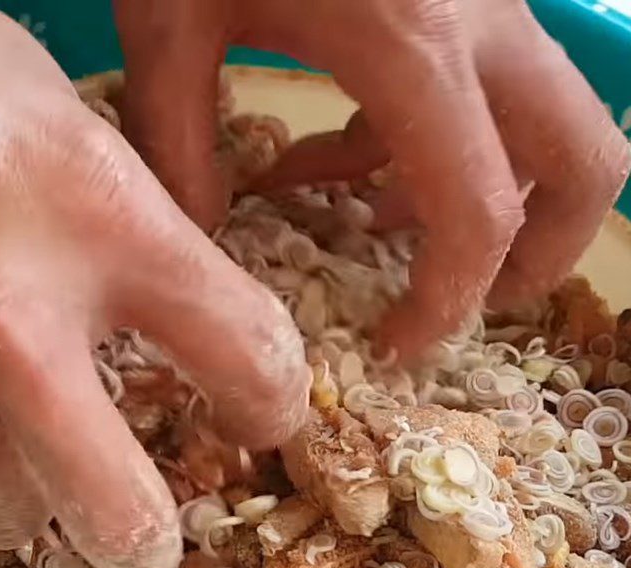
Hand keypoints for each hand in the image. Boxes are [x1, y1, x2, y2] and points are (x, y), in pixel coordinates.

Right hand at [0, 0, 308, 567]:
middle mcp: (8, 320)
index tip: (263, 413)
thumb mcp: (67, 128)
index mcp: (100, 222)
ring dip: (31, 486)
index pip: (247, 354)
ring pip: (8, 514)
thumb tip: (185, 318)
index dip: (272, 400)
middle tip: (149, 522)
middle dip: (146, 531)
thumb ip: (139, 235)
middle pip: (123, 512)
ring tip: (20, 427)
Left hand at [116, 0, 629, 358]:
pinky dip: (441, 143)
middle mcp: (484, 25)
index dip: (449, 302)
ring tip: (380, 225)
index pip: (479, 214)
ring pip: (555, 124)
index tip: (400, 345)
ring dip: (492, 198)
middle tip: (464, 301)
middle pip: (587, 162)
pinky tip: (349, 148)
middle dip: (539, 256)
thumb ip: (178, 140)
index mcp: (413, 43)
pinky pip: (495, 90)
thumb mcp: (169, 21)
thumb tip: (201, 235)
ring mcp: (492, 2)